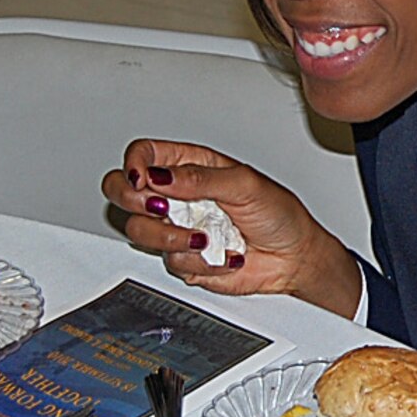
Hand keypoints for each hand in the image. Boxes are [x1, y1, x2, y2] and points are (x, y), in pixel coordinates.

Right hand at [100, 139, 362, 315]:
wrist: (293, 257)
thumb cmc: (278, 214)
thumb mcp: (245, 184)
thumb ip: (200, 178)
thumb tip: (161, 176)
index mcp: (190, 166)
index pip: (143, 155)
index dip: (133, 164)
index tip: (143, 179)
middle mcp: (178, 195)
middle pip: (123, 191)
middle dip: (135, 202)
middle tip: (161, 208)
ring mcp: (177, 227)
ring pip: (139, 230)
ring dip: (169, 236)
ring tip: (203, 238)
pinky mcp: (184, 258)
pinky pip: (169, 261)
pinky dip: (197, 262)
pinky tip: (221, 254)